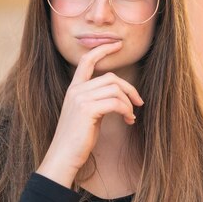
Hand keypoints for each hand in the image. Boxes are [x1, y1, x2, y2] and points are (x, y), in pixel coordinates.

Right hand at [36, 41, 143, 187]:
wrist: (64, 155)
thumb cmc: (77, 139)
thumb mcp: (87, 115)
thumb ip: (97, 101)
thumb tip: (118, 96)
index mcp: (74, 89)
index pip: (86, 61)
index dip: (102, 50)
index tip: (117, 45)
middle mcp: (76, 90)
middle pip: (111, 78)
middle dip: (129, 89)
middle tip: (139, 103)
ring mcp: (80, 98)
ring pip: (115, 89)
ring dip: (129, 103)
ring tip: (130, 116)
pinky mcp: (87, 109)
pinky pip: (116, 102)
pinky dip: (126, 110)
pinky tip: (128, 120)